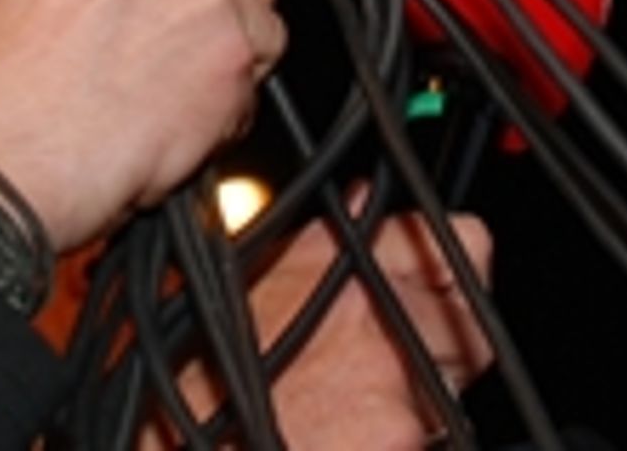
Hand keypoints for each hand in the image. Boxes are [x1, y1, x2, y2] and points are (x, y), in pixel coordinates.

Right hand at [149, 211, 499, 449]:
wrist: (155, 444)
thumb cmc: (170, 381)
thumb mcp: (228, 281)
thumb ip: (313, 246)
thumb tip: (361, 201)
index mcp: (338, 257)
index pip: (464, 242)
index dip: (456, 273)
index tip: (443, 291)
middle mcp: (376, 316)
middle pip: (471, 331)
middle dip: (442, 359)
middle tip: (386, 382)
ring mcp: (393, 392)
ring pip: (447, 407)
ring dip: (408, 419)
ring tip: (331, 426)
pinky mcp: (398, 443)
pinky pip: (422, 446)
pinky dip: (390, 450)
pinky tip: (331, 447)